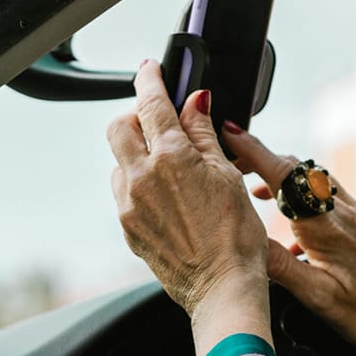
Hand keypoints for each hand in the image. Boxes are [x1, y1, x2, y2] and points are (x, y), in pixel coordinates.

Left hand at [106, 61, 272, 355]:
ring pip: (120, 161)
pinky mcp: (127, 228)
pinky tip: (168, 196)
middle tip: (161, 119)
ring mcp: (129, 205)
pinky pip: (124, 191)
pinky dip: (139, 182)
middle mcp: (140, 178)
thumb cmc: (235, 235)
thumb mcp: (227, 175)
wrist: (221, 287)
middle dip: (136, 116)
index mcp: (170, 159)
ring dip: (137, 152)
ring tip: (172, 166)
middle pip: (119, 127)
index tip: (150, 68)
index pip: (151, 104)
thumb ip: (203, 134)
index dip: (150, 79)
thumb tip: (194, 102)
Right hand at [224, 126, 355, 355]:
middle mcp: (345, 213)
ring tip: (263, 195)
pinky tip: (304, 232)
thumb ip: (279, 265)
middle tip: (238, 168)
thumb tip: (245, 239)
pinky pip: (337, 199)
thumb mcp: (316, 297)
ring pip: (320, 181)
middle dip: (266, 162)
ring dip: (289, 181)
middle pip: (300, 170)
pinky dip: (313, 201)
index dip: (254, 151)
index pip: (284, 176)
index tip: (232, 134)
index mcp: (325, 228)